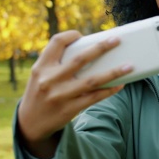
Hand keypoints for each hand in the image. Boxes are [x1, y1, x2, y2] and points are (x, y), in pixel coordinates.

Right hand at [17, 30, 132, 158]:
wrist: (29, 123)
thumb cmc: (41, 91)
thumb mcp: (41, 74)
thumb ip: (58, 62)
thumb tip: (92, 50)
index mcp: (42, 66)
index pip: (57, 42)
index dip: (72, 35)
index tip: (83, 35)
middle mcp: (50, 79)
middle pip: (80, 59)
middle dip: (101, 48)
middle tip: (117, 40)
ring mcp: (61, 95)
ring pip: (92, 80)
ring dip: (113, 72)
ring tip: (129, 66)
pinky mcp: (70, 109)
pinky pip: (95, 97)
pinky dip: (109, 90)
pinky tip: (121, 84)